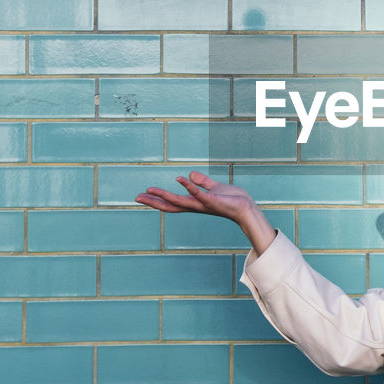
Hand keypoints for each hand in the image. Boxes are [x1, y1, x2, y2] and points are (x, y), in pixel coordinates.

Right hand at [136, 170, 252, 223]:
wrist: (246, 208)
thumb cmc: (231, 200)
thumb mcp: (214, 188)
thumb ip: (202, 183)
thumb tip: (189, 175)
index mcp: (194, 203)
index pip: (172, 202)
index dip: (157, 199)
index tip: (142, 195)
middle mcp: (196, 206)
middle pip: (170, 205)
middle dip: (153, 201)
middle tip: (137, 198)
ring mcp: (204, 204)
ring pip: (180, 201)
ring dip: (165, 195)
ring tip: (150, 189)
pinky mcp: (214, 201)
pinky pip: (200, 194)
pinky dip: (190, 187)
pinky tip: (181, 179)